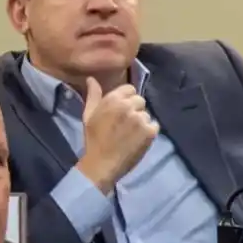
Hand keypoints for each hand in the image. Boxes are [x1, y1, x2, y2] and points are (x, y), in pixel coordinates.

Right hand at [74, 77, 158, 192]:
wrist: (101, 164)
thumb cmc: (93, 139)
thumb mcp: (88, 115)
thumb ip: (93, 95)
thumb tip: (92, 79)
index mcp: (113, 99)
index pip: (130, 89)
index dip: (127, 99)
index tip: (121, 111)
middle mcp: (129, 106)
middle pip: (140, 100)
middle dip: (135, 110)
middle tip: (126, 124)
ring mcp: (141, 119)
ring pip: (146, 114)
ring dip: (141, 122)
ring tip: (131, 135)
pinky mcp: (150, 132)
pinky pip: (154, 125)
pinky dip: (148, 132)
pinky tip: (138, 140)